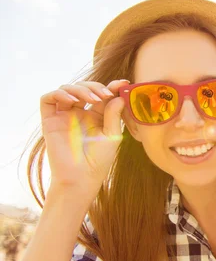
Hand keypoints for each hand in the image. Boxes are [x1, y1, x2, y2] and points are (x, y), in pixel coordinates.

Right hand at [40, 79, 128, 203]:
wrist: (81, 177)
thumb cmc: (99, 160)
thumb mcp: (112, 135)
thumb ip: (114, 115)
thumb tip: (119, 95)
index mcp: (96, 115)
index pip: (102, 94)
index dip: (111, 86)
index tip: (123, 83)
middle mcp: (79, 113)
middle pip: (84, 87)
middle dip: (95, 87)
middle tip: (105, 94)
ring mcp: (64, 115)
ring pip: (67, 89)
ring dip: (80, 89)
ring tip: (92, 99)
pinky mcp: (50, 120)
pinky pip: (48, 99)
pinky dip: (60, 93)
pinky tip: (73, 101)